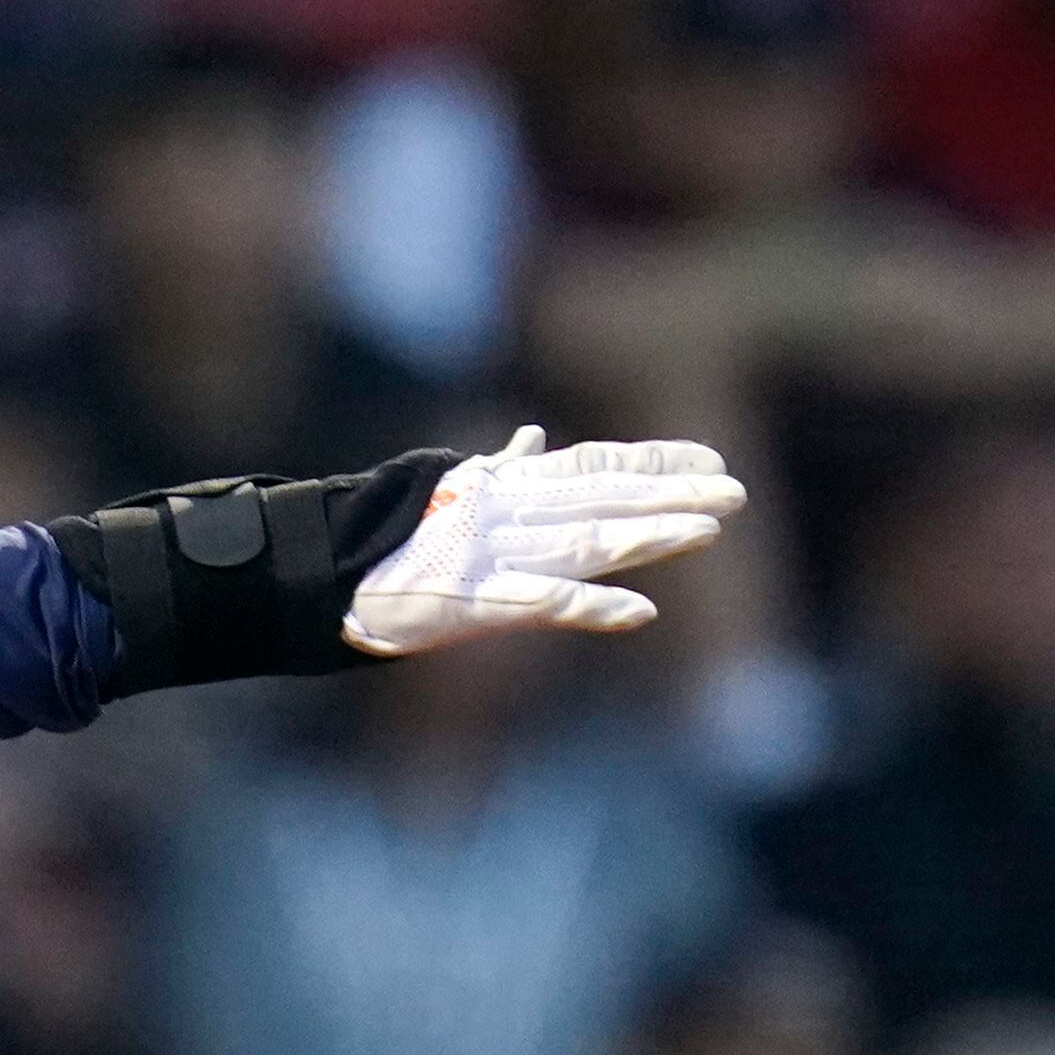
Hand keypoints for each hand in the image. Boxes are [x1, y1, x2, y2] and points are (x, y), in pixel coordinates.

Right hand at [340, 427, 744, 656]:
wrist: (318, 575)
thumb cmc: (380, 541)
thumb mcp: (445, 494)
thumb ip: (496, 470)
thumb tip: (531, 440)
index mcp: (501, 488)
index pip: (591, 466)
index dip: (653, 462)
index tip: (711, 462)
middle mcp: (504, 513)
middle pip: (602, 499)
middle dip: (670, 496)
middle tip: (736, 493)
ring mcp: (489, 555)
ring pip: (585, 540)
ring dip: (649, 538)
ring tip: (707, 533)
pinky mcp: (470, 602)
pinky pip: (540, 601)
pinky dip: (590, 606)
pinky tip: (639, 614)